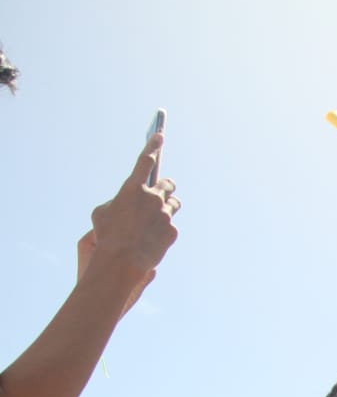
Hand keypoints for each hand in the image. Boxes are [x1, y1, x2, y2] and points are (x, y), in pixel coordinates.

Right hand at [77, 133, 180, 313]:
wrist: (123, 260)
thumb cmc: (107, 236)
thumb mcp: (102, 214)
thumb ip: (118, 203)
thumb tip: (129, 205)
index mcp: (132, 188)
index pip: (145, 161)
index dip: (153, 146)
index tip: (159, 135)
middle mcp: (152, 197)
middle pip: (167, 184)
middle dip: (165, 186)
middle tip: (161, 190)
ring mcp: (165, 214)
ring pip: (174, 204)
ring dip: (168, 206)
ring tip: (159, 215)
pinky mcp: (173, 230)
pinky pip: (171, 225)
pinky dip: (164, 229)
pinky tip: (154, 238)